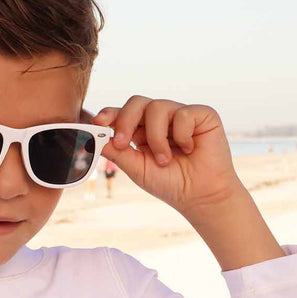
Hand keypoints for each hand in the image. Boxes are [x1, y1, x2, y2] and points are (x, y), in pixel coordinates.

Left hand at [80, 97, 243, 217]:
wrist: (200, 195)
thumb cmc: (170, 183)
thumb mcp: (138, 169)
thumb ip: (118, 152)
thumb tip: (95, 137)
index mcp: (143, 130)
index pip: (124, 114)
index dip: (110, 114)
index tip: (98, 122)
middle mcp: (161, 119)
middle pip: (137, 102)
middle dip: (126, 120)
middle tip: (124, 142)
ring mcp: (181, 115)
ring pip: (157, 107)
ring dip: (156, 137)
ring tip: (165, 159)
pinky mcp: (202, 114)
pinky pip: (183, 114)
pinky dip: (182, 135)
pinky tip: (189, 149)